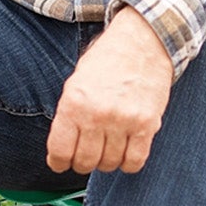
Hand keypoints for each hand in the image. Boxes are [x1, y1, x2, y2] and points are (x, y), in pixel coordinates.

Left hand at [46, 8, 173, 174]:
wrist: (142, 41)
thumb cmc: (106, 61)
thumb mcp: (76, 83)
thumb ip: (68, 116)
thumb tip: (62, 151)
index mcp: (74, 103)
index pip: (60, 151)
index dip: (58, 162)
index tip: (61, 163)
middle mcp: (97, 114)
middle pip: (85, 162)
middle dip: (82, 163)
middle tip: (86, 154)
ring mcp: (123, 120)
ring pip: (109, 164)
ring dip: (106, 162)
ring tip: (107, 147)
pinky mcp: (147, 124)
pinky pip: (134, 161)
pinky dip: (127, 162)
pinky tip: (125, 150)